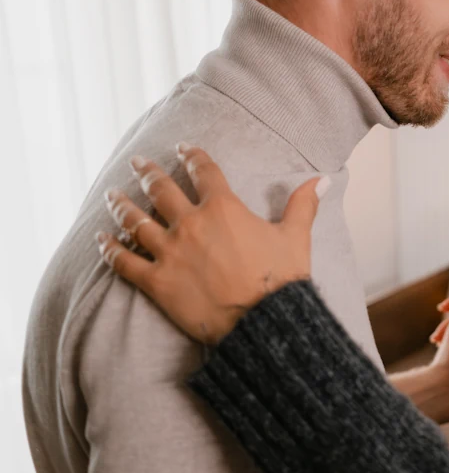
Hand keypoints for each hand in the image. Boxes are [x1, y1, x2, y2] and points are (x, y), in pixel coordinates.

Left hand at [97, 145, 321, 344]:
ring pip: (135, 221)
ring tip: (113, 195)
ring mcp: (170, 252)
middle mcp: (191, 224)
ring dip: (122, 205)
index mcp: (224, 209)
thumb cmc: (282, 280)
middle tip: (138, 162)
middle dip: (148, 172)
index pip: (203, 172)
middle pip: (161, 190)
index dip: (192, 156)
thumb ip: (303, 205)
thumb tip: (322, 180)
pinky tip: (101, 239)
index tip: (183, 148)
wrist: (263, 323)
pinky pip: (124, 261)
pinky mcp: (156, 282)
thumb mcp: (296, 238)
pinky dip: (109, 249)